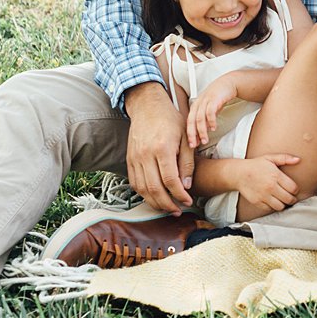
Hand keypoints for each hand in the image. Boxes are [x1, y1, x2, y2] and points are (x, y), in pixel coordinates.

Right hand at [124, 82, 194, 212]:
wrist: (147, 107)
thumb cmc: (170, 120)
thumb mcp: (186, 137)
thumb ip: (187, 162)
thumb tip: (186, 185)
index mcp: (162, 148)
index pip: (170, 180)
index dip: (179, 195)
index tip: (188, 201)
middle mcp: (145, 155)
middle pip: (154, 189)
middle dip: (167, 204)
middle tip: (178, 210)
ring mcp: (134, 158)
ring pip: (142, 189)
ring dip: (155, 203)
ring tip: (167, 208)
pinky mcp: (129, 160)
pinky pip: (134, 183)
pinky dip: (144, 194)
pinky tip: (154, 198)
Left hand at [187, 75, 238, 148]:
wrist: (228, 83)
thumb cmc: (219, 96)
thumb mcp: (210, 108)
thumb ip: (205, 119)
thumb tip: (203, 132)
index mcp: (195, 106)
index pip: (189, 122)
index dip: (189, 134)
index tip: (192, 143)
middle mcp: (198, 103)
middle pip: (191, 121)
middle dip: (192, 134)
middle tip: (195, 144)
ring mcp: (205, 101)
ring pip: (199, 118)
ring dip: (202, 131)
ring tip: (205, 139)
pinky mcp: (213, 99)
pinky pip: (210, 112)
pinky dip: (211, 121)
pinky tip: (213, 128)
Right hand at [234, 154, 301, 214]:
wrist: (239, 173)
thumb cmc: (256, 165)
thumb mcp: (270, 158)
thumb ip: (285, 158)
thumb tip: (298, 160)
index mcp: (276, 176)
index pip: (293, 188)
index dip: (296, 190)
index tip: (294, 189)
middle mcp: (270, 187)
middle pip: (289, 199)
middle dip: (292, 199)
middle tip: (291, 197)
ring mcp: (263, 196)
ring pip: (280, 206)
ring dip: (283, 204)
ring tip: (283, 200)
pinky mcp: (257, 202)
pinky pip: (270, 209)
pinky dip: (273, 207)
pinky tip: (273, 201)